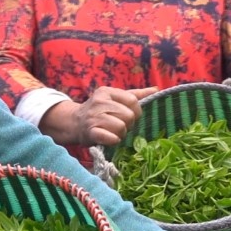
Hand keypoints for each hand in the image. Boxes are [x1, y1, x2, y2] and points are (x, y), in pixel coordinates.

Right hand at [42, 86, 156, 145]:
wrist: (75, 123)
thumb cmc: (100, 111)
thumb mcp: (115, 99)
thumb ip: (135, 95)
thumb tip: (155, 89)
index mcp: (107, 91)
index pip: (133, 101)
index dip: (135, 112)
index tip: (129, 116)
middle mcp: (99, 102)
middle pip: (128, 116)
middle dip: (128, 124)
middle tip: (119, 126)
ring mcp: (93, 117)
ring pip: (121, 127)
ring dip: (120, 134)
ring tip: (113, 132)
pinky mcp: (90, 132)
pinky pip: (112, 138)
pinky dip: (114, 140)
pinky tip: (109, 139)